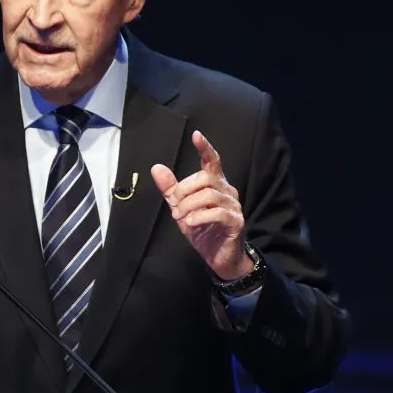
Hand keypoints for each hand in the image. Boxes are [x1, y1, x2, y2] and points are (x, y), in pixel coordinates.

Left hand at [151, 130, 252, 279]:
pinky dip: (200, 217)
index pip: (212, 161)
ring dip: (189, 205)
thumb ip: (170, 189)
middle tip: (175, 207)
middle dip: (184, 190)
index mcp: (215, 184)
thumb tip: (156, 167)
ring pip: (209, 195)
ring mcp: (234, 206)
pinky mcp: (236, 221)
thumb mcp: (181, 208)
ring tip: (181, 217)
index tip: (196, 135)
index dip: (205, 147)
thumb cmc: (202, 230)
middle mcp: (227, 191)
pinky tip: (190, 223)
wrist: (219, 257)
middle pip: (204, 178)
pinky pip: (217, 213)